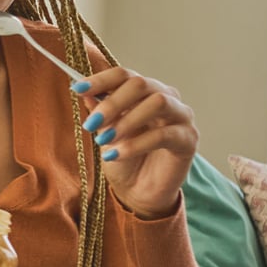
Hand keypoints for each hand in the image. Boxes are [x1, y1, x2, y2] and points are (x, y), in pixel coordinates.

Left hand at [74, 66, 196, 218]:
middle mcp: (166, 97)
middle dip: (112, 103)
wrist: (138, 192)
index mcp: (144, 92)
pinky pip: (163, 134)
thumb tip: (87, 94)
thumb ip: (100, 113)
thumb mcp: (105, 134)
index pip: (125, 75)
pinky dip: (136, 144)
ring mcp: (181, 116)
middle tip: (91, 123)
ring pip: (158, 102)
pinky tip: (116, 154)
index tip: (78, 88)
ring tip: (104, 140)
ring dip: (127, 121)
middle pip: (141, 84)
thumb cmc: (124, 159)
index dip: (101, 79)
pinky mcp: (188, 139)